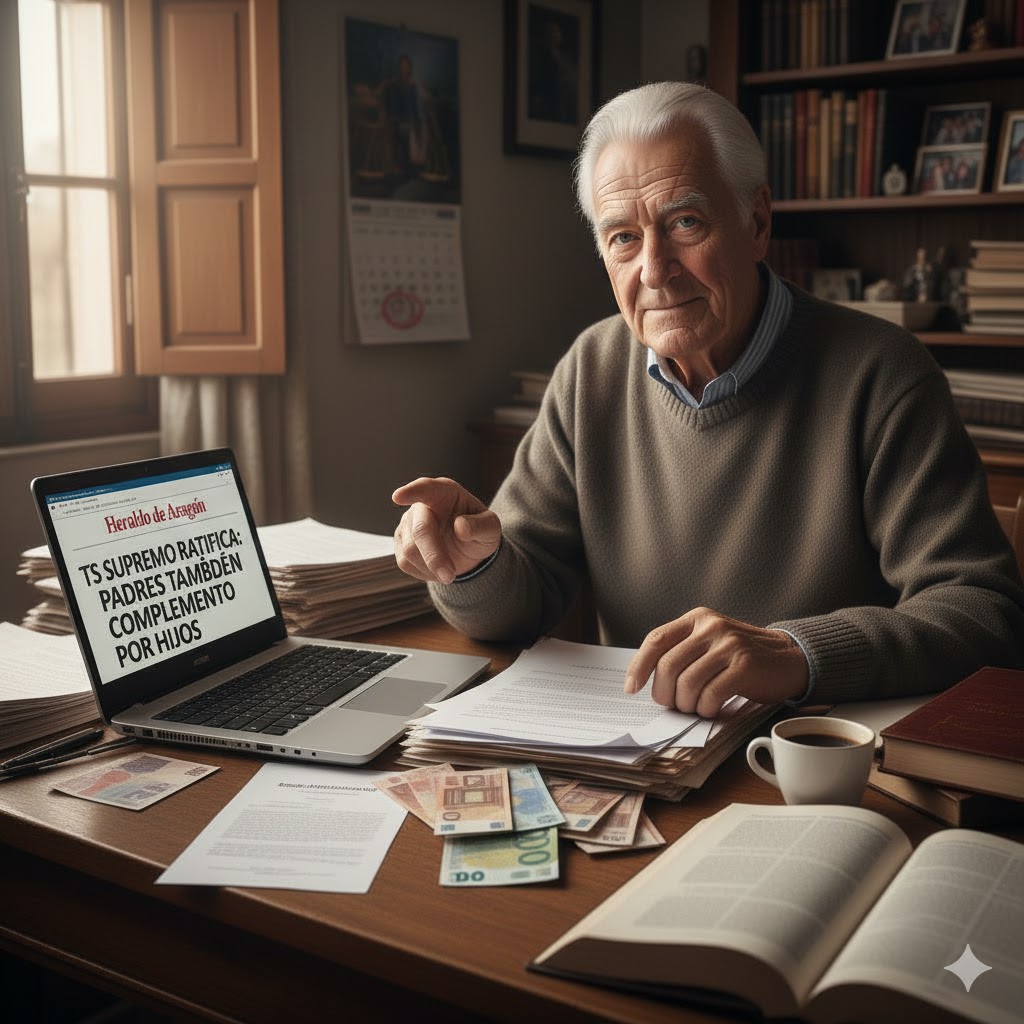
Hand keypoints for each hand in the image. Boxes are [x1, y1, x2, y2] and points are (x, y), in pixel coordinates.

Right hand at [392, 477, 501, 584]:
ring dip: (431, 567)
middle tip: (450, 577)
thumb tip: (460, 526)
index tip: (398, 497)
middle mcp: (421, 505)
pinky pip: (405, 562)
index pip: (426, 488)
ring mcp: (407, 523)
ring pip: (410, 550)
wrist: (467, 549)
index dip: (412, 492)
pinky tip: (437, 568)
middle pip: (420, 530)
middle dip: (434, 556)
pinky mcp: (400, 543)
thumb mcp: (491, 529)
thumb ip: (481, 525)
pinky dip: (424, 572)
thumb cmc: (479, 531)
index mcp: (444, 493)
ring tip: (450, 571)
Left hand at [624, 607, 808, 716]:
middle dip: (664, 694)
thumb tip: (643, 678)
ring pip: (687, 683)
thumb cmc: (741, 657)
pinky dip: (705, 708)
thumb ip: (682, 651)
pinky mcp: (745, 666)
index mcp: (697, 619)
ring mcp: (729, 645)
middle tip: (673, 704)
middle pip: (668, 666)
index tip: (631, 687)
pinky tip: (711, 708)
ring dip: (686, 704)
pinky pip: (710, 694)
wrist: (789, 659)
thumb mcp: (710, 642)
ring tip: (695, 707)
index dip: (638, 666)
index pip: (656, 640)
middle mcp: (711, 627)